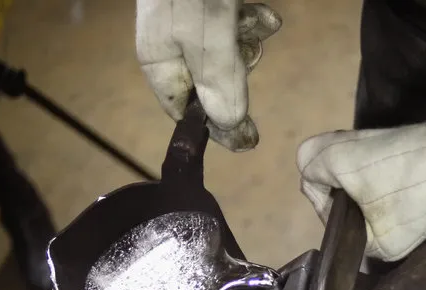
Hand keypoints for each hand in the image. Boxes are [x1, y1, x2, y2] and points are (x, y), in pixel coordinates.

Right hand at [136, 0, 281, 150]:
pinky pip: (241, 25)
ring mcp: (197, 22)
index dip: (216, 125)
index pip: (185, 111)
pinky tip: (265, 16)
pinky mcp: (217, 4)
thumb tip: (228, 125)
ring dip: (250, 42)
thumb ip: (216, 78)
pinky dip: (256, 22)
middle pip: (214, 81)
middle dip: (238, 71)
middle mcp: (175, 44)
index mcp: (160, 57)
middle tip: (244, 55)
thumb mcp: (204, 36)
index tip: (247, 139)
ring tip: (255, 21)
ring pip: (232, 52)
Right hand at [297, 94, 425, 261]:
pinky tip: (406, 204)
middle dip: (343, 199)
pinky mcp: (400, 141)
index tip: (351, 228)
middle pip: (328, 173)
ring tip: (389, 217)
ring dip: (366, 194)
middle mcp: (345, 140)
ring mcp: (373, 137)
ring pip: (355, 171)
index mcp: (330, 156)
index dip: (325, 212)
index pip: (308, 184)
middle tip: (364, 221)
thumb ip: (362, 250)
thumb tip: (365, 254)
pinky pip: (378, 166)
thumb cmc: (415, 198)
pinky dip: (386, 185)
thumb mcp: (382, 242)